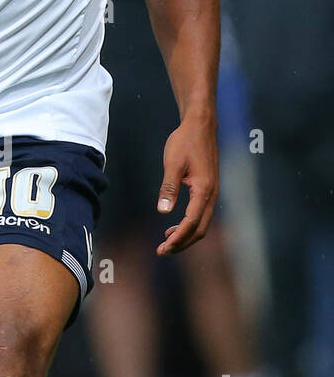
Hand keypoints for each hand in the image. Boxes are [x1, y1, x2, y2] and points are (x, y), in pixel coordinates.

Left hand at [156, 113, 217, 254]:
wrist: (201, 125)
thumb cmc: (185, 141)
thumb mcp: (172, 163)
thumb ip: (168, 188)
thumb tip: (163, 211)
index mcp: (204, 189)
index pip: (191, 222)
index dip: (178, 238)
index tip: (163, 247)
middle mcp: (212, 194)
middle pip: (200, 229)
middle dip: (182, 243)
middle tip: (162, 251)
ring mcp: (213, 193)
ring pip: (202, 224)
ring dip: (185, 236)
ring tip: (166, 242)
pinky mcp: (209, 190)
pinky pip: (202, 215)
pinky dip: (189, 226)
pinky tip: (174, 227)